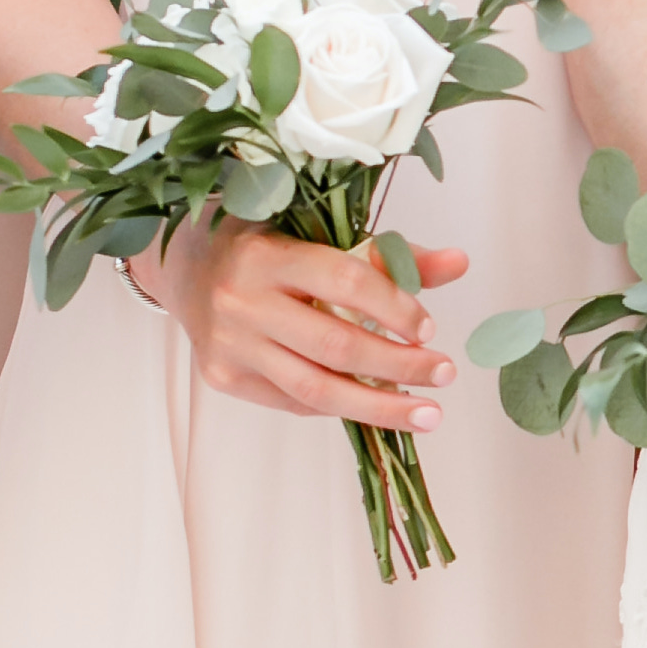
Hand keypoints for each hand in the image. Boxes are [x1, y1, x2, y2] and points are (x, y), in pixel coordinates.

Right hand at [136, 216, 463, 428]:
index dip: (394, 307)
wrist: (187, 268)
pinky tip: (378, 407)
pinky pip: (295, 401)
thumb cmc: (266, 244)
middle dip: (399, 365)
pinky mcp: (224, 378)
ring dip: (380, 406)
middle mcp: (242, 301)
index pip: (343, 281)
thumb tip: (459, 263)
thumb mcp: (318, 233)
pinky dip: (341, 405)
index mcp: (269, 254)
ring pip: (316, 387)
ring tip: (428, 414)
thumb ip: (387, 254)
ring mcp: (230, 345)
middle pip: (335, 344)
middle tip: (444, 375)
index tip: (431, 330)